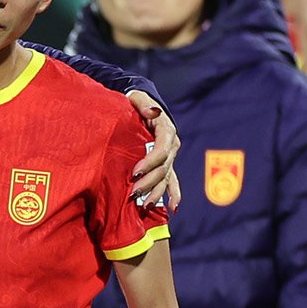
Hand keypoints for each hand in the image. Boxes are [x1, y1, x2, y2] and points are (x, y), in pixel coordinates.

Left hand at [127, 93, 179, 209]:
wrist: (143, 105)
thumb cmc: (136, 102)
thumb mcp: (138, 99)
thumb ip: (144, 104)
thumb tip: (154, 110)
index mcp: (166, 130)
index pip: (162, 150)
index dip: (150, 163)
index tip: (134, 173)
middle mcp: (172, 146)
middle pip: (163, 168)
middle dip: (149, 182)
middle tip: (132, 193)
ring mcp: (170, 157)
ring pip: (166, 178)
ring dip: (156, 192)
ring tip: (144, 205)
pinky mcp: (167, 164)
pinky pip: (172, 182)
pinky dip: (174, 195)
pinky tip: (173, 208)